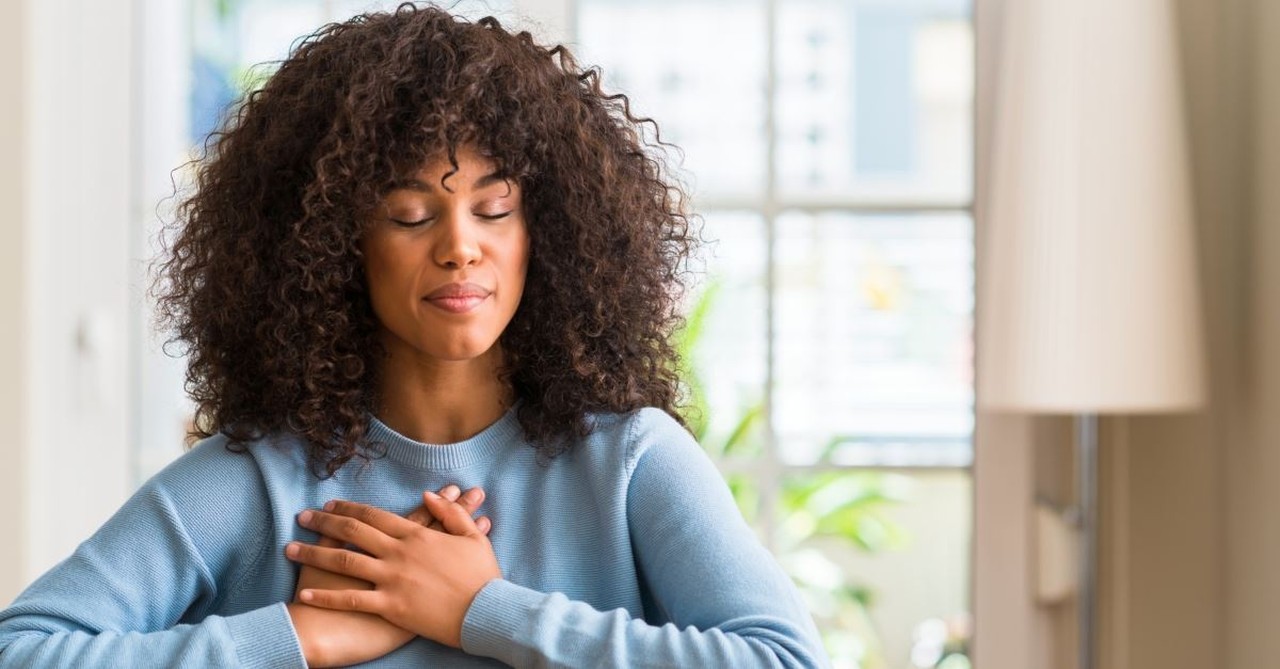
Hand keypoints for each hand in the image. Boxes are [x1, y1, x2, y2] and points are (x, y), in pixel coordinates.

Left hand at [286, 491, 502, 648]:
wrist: (485, 612)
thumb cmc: (482, 577)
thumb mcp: (472, 538)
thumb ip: (450, 514)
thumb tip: (428, 496)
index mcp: (417, 536)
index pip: (375, 515)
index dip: (350, 508)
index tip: (331, 505)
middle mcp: (399, 553)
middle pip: (354, 532)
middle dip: (325, 522)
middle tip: (304, 517)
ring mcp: (392, 579)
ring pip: (345, 561)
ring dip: (314, 553)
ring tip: (290, 548)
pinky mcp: (390, 606)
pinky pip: (351, 600)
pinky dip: (326, 596)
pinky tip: (305, 593)